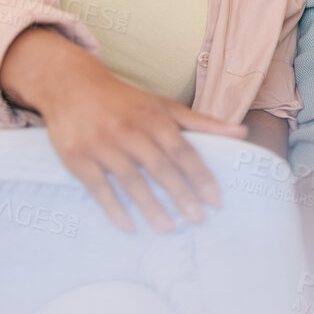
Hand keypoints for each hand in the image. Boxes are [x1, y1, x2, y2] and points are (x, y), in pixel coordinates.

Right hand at [0, 27, 248, 232]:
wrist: (71, 85)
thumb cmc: (125, 100)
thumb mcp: (164, 106)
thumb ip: (202, 123)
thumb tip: (242, 134)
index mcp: (153, 117)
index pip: (182, 150)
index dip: (201, 176)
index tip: (216, 200)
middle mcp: (129, 130)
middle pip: (160, 167)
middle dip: (181, 195)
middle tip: (197, 220)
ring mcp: (102, 144)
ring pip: (130, 180)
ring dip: (150, 207)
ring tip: (168, 229)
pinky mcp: (77, 157)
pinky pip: (98, 187)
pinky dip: (114, 209)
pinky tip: (129, 227)